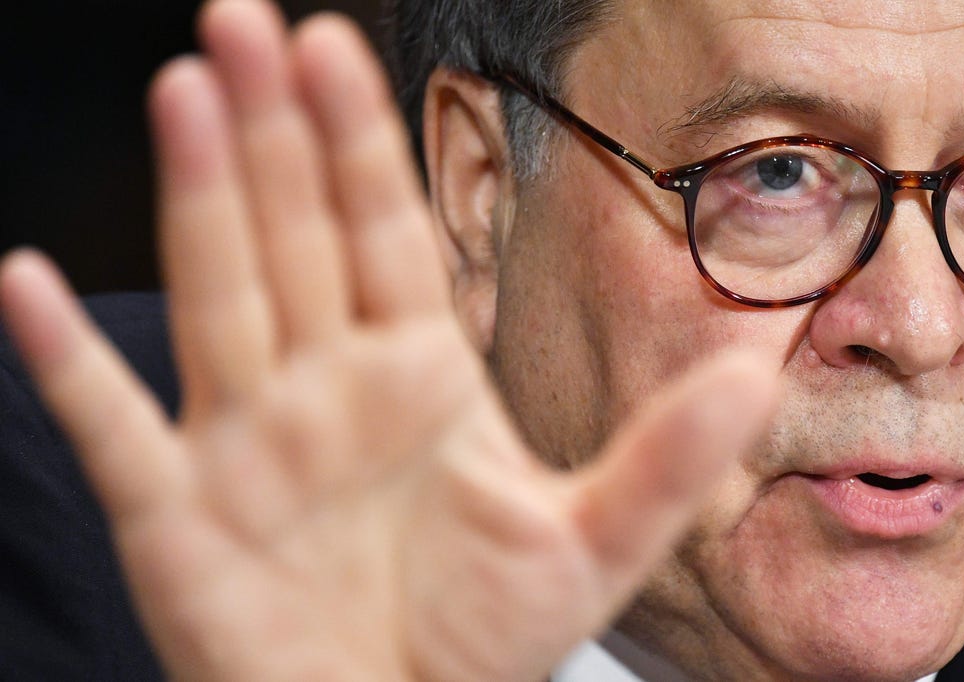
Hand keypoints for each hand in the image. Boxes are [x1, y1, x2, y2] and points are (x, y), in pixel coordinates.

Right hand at [0, 0, 777, 678]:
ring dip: (200, 197)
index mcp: (415, 375)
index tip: (332, 45)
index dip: (358, 140)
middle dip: (271, 128)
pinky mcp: (179, 516)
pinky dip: (68, 363)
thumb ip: (668, 454)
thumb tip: (753, 364)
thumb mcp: (593, 542)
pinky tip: (27, 285)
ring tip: (183, 93)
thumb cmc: (481, 642)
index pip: (381, 232)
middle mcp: (325, 388)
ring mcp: (246, 443)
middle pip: (294, 232)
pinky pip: (115, 427)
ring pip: (221, 294)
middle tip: (240, 20)